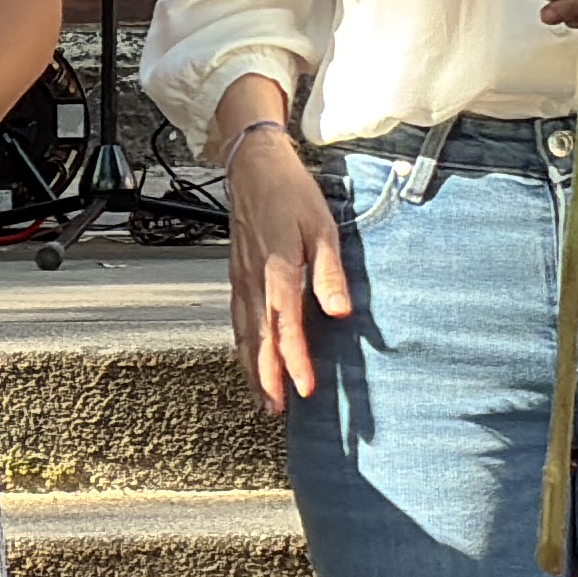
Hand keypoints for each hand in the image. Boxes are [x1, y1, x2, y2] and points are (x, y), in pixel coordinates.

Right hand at [216, 109, 351, 406]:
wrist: (253, 166)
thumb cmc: (291, 192)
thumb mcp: (322, 226)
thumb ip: (330, 272)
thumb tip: (341, 312)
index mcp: (277, 266)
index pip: (286, 324)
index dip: (295, 360)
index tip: (305, 388)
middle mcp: (253, 279)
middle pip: (258, 338)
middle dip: (267, 377)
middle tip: (277, 410)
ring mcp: (240, 279)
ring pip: (243, 334)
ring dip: (252, 369)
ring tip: (263, 400)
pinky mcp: (236, 277)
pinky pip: (237, 321)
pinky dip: (242, 348)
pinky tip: (249, 363)